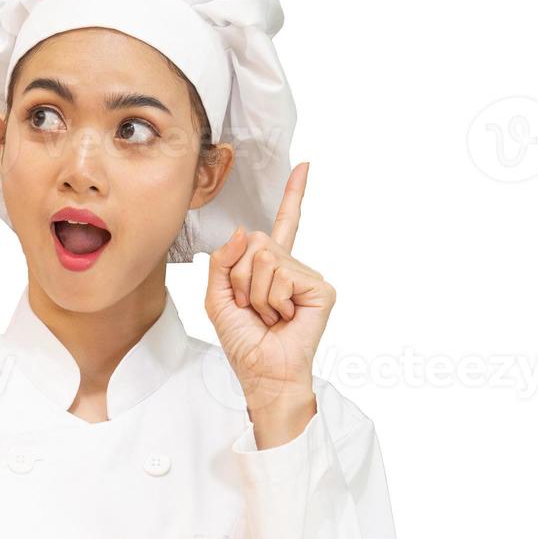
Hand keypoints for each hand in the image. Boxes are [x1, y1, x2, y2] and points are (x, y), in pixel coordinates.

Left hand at [203, 163, 334, 417]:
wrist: (261, 372)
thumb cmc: (242, 340)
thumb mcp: (216, 298)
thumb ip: (222, 262)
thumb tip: (245, 231)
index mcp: (270, 266)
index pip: (283, 225)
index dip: (293, 195)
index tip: (304, 166)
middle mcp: (292, 266)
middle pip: (255, 242)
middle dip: (240, 278)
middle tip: (251, 307)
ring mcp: (307, 276)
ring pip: (265, 259)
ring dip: (254, 294)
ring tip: (266, 316)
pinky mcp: (321, 288)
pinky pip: (282, 276)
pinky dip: (272, 300)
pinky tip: (283, 317)